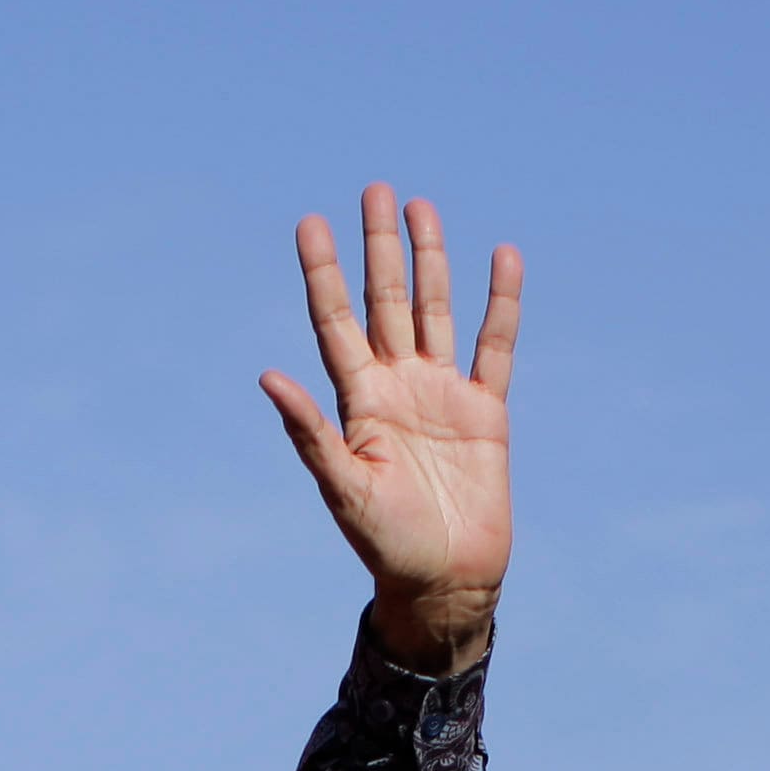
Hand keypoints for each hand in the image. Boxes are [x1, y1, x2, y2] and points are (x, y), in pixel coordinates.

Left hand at [263, 184, 516, 671]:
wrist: (445, 580)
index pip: (335, 322)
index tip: (310, 224)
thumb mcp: (343, 490)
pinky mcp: (486, 410)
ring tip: (421, 208)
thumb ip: (310, 434)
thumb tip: (268, 377)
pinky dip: (499, 302)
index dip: (323, 274)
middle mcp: (398, 387)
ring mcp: (442, 394)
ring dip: (430, 260)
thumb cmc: (386, 545)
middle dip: (378, 248)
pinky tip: (501, 256)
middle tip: (374, 190)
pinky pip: (495, 345)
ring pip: (436, 311)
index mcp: (359, 402)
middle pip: (386, 301)